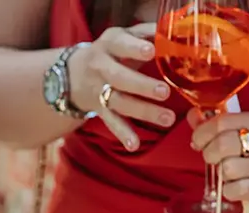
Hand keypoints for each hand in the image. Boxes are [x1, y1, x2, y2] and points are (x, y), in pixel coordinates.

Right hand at [68, 24, 175, 150]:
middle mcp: (102, 66)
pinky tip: (134, 145)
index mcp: (110, 44)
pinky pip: (112, 122)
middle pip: (119, 77)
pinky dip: (123, 134)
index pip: (120, 44)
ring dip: (143, 111)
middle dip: (141, 85)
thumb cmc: (113, 51)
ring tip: (167, 119)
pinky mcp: (101, 109)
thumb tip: (173, 31)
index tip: (151, 52)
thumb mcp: (125, 36)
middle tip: (164, 91)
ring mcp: (100, 89)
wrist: (74, 72)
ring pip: (119, 101)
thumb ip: (147, 33)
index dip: (134, 48)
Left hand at [189, 109, 248, 212]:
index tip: (198, 142)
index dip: (202, 133)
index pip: (222, 122)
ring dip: (222, 175)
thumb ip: (219, 124)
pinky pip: (235, 190)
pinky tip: (236, 188)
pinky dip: (229, 191)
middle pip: (223, 144)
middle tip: (212, 160)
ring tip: (230, 175)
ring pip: (228, 168)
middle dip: (209, 154)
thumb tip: (192, 116)